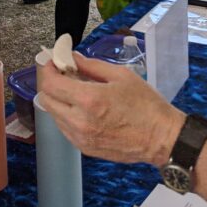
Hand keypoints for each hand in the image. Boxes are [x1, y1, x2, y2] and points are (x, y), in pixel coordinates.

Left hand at [38, 54, 183, 166]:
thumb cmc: (146, 105)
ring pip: (53, 116)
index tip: (54, 62)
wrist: (161, 138)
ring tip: (76, 92)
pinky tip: (83, 108)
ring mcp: (81, 138)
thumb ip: (92, 66)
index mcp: (89, 100)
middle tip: (63, 75)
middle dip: (50, 84)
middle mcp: (80, 121)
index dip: (48, 69)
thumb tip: (72, 58)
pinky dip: (67, 115)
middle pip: (46, 100)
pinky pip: (65, 128)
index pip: (51, 84)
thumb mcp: (121, 76)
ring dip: (58, 101)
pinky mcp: (85, 148)